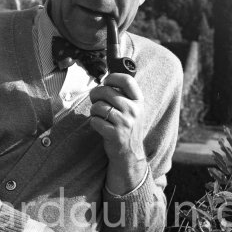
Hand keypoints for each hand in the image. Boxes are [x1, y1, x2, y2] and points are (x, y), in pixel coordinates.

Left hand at [89, 73, 147, 193]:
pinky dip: (93, 122)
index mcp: (138, 102)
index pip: (127, 80)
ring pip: (99, 106)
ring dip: (93, 110)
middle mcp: (133, 110)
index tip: (105, 81)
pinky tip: (99, 125)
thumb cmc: (127, 128)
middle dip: (95, 94)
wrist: (130, 153)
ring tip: (98, 115)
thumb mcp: (133, 110)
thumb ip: (123, 95)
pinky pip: (95, 121)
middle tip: (94, 99)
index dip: (112, 77)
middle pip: (107, 91)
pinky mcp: (115, 134)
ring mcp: (125, 123)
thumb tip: (105, 80)